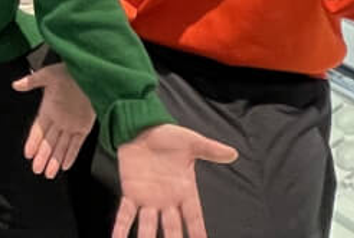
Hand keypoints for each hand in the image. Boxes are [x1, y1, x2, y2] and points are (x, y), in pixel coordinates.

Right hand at [11, 63, 94, 178]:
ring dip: (55, 160)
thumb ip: (32, 82)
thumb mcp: (48, 75)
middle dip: (42, 156)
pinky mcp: (84, 127)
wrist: (91, 74)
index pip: (38, 130)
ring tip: (49, 174)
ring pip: (61, 146)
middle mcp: (58, 120)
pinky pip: (77, 144)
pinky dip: (71, 155)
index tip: (27, 154)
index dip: (33, 142)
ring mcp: (71, 125)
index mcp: (48, 108)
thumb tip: (16, 85)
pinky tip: (65, 165)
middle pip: (48, 142)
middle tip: (36, 170)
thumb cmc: (68, 72)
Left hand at [113, 123, 237, 237]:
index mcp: (184, 190)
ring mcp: (148, 199)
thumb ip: (210, 150)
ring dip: (146, 237)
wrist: (141, 126)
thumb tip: (233, 153)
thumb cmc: (167, 135)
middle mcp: (167, 200)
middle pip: (172, 227)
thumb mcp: (191, 142)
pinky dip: (121, 226)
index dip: (197, 231)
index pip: (194, 217)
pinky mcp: (130, 193)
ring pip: (148, 225)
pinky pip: (125, 213)